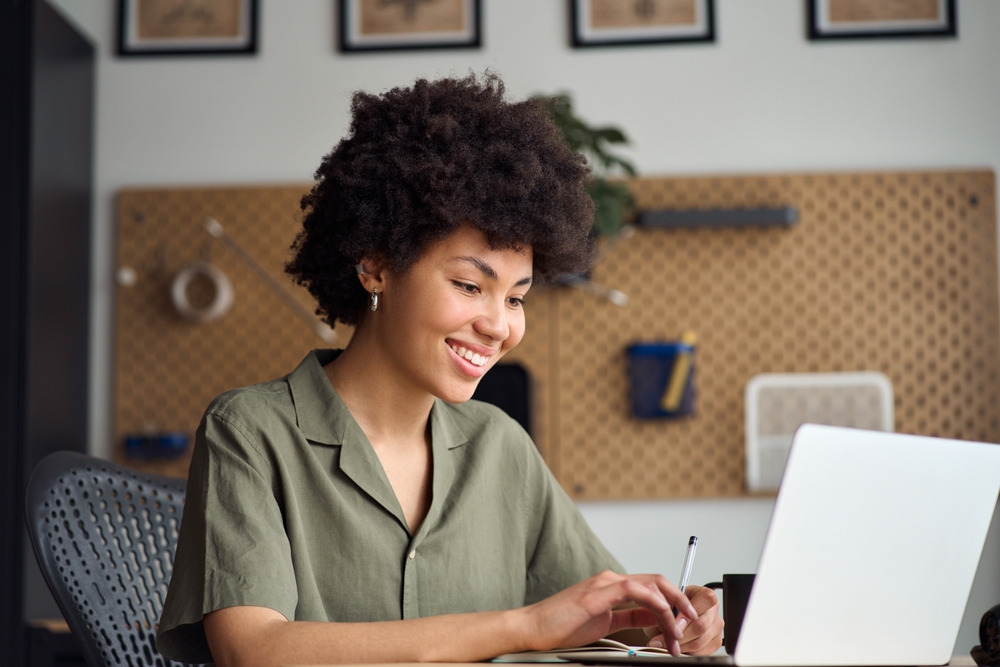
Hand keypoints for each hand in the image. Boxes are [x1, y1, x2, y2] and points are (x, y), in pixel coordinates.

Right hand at [520, 570, 698, 655]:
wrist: (532, 629)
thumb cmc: (561, 627)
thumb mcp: (604, 624)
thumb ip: (627, 617)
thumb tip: (651, 619)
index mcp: (611, 587)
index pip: (652, 588)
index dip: (673, 604)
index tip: (683, 625)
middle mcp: (610, 580)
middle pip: (657, 580)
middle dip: (680, 600)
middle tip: (691, 623)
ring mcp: (604, 583)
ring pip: (651, 584)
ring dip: (672, 608)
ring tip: (678, 632)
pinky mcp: (598, 592)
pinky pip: (635, 590)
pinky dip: (655, 603)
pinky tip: (662, 617)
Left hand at [645, 585, 723, 655]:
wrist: (671, 616)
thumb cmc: (671, 606)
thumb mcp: (667, 602)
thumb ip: (669, 610)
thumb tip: (667, 623)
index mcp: (705, 595)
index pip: (706, 600)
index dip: (689, 613)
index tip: (673, 623)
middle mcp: (714, 610)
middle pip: (701, 625)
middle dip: (681, 634)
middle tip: (665, 638)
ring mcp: (716, 627)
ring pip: (700, 641)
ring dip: (680, 646)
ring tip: (666, 645)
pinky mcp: (715, 642)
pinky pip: (702, 652)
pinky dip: (686, 652)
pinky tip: (677, 647)